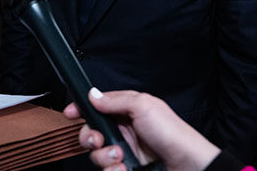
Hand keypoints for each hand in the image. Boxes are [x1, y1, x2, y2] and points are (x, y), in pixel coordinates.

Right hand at [63, 89, 219, 170]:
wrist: (187, 165)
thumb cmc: (171, 133)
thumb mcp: (143, 106)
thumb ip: (115, 100)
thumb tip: (93, 95)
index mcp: (128, 110)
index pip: (98, 106)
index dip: (82, 109)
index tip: (70, 112)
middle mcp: (124, 131)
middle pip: (91, 132)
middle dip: (89, 137)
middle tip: (99, 140)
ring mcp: (125, 152)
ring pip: (97, 154)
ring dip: (104, 157)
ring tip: (120, 157)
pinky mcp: (126, 169)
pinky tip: (124, 169)